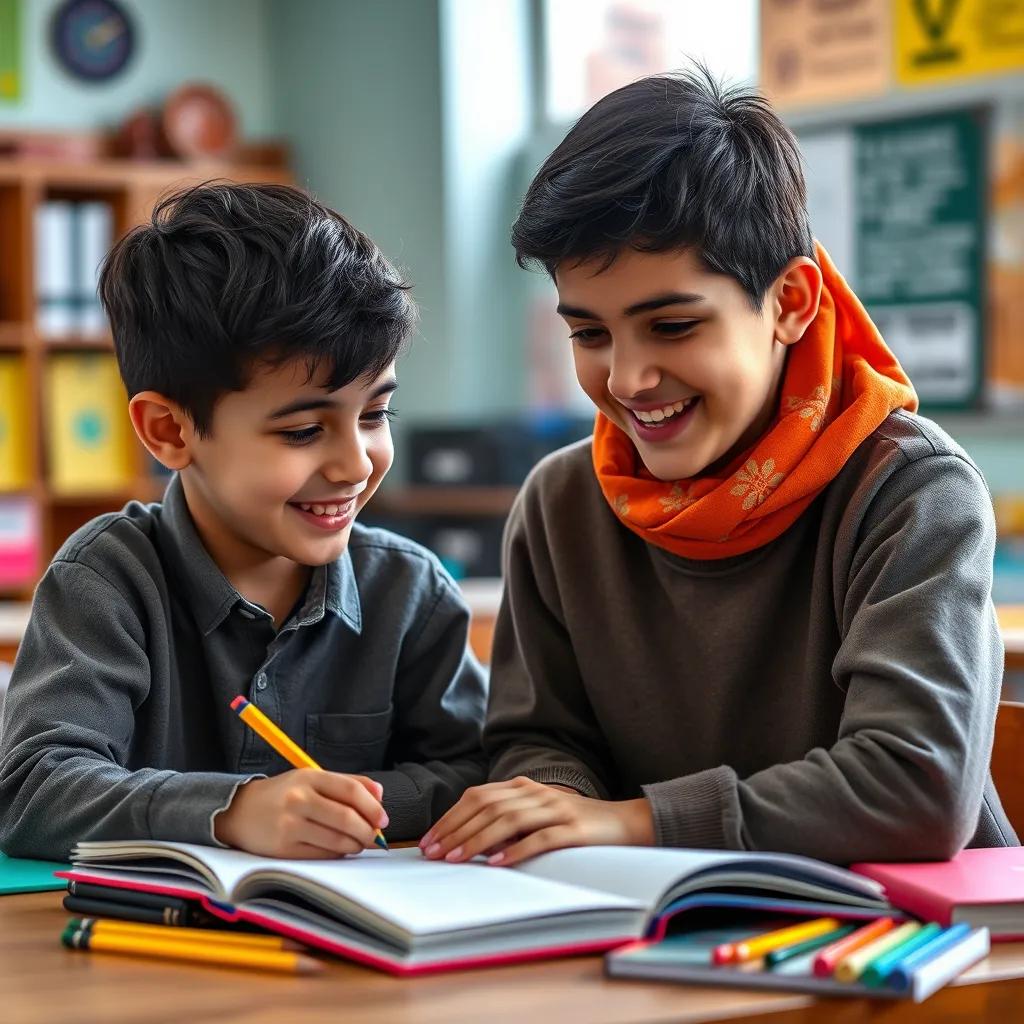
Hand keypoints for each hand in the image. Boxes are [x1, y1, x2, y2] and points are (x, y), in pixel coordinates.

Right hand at [214, 769, 387, 858]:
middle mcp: (299, 800)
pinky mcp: (283, 849)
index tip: (383, 819)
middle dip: (368, 831)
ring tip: (358, 843)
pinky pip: (322, 855)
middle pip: (347, 818)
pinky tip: (339, 849)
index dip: (373, 807)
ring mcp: (289, 825)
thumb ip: (347, 783)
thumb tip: (380, 794)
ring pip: (337, 840)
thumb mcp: (312, 779)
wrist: (239, 811)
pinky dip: (338, 854)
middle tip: (375, 837)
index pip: (351, 791)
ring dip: (355, 845)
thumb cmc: (284, 795)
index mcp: (309, 777)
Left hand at [419, 776, 654, 866]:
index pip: (477, 797)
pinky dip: (516, 849)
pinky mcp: (573, 828)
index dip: (450, 818)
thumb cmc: (573, 825)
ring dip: (477, 840)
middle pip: (486, 807)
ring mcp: (555, 808)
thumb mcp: (536, 817)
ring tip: (457, 858)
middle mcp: (535, 792)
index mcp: (522, 786)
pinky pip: (540, 837)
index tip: (429, 841)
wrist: (624, 822)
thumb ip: (507, 824)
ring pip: (508, 820)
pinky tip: (497, 862)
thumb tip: (467, 844)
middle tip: (433, 853)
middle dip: (455, 830)